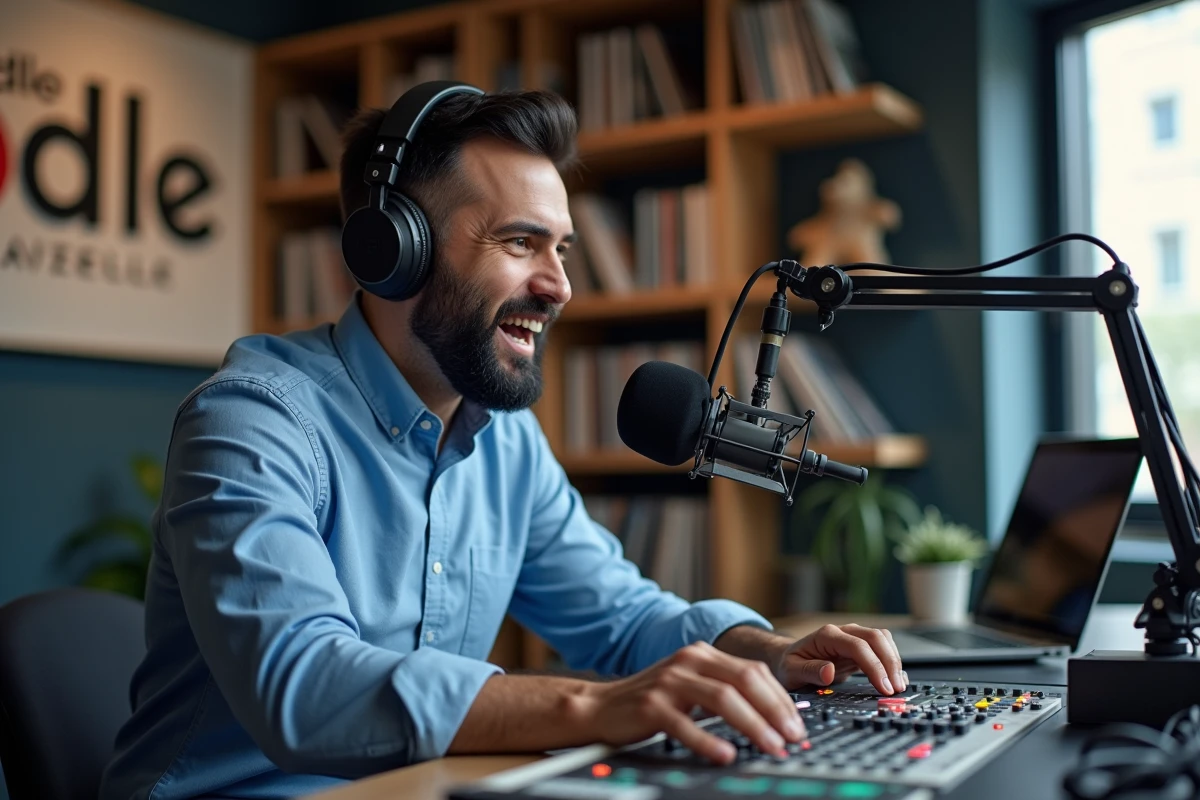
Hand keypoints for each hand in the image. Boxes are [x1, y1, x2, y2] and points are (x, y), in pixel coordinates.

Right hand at [577, 641, 804, 765]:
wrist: (600, 706)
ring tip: (771, 747)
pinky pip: (687, 725)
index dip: (781, 699)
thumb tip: (775, 717)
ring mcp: (670, 682)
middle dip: (775, 711)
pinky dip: (710, 741)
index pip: (754, 671)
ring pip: (723, 699)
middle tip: (792, 738)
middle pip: (745, 681)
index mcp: (703, 653)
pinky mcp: (652, 705)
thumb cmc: (652, 700)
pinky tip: (726, 756)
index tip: (797, 725)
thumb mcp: (692, 686)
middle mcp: (689, 661)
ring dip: (753, 726)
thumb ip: (726, 691)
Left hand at [770, 624, 906, 695]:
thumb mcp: (791, 671)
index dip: (874, 666)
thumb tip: (829, 672)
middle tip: (895, 689)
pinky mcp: (860, 648)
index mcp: (827, 635)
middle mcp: (843, 632)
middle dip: (890, 663)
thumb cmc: (789, 664)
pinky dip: (892, 661)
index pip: (858, 646)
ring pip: (883, 640)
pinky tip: (896, 678)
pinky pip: (882, 648)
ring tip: (898, 686)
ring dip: (893, 661)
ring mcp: (853, 638)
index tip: (883, 687)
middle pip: (876, 638)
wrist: (788, 658)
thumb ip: (809, 671)